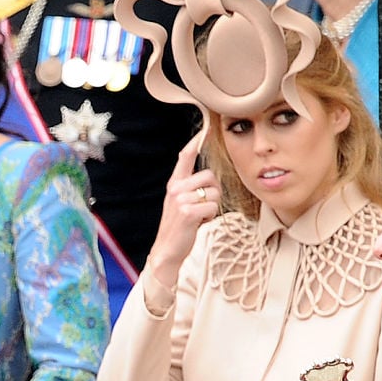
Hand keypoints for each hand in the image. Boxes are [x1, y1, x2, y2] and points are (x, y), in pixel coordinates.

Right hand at [148, 133, 219, 286]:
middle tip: (203, 207)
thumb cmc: (179, 226)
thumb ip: (190, 188)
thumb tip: (210, 179)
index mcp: (174, 183)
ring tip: (199, 216)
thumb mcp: (180, 203)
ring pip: (214, 193)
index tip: (205, 130)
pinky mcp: (188, 211)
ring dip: (212, 207)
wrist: (167, 250)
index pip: (185, 156)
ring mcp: (180, 199)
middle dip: (213, 193)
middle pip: (210, 176)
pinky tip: (199, 223)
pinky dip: (210, 218)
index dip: (195, 142)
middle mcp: (175, 188)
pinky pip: (213, 207)